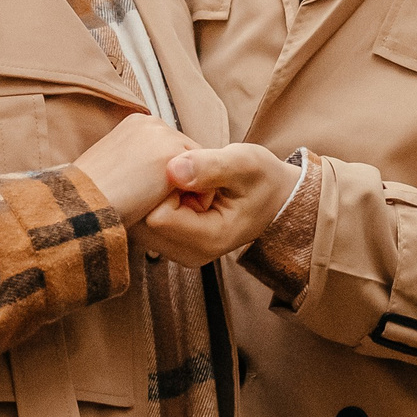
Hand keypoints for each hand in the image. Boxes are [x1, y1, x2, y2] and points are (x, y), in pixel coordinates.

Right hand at [71, 113, 192, 225]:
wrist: (79, 206)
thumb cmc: (91, 196)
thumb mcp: (113, 168)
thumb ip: (137, 163)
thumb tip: (150, 178)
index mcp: (137, 125)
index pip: (172, 152)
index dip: (167, 179)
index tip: (148, 197)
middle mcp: (152, 123)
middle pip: (189, 158)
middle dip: (181, 183)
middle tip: (154, 204)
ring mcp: (163, 136)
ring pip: (198, 171)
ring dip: (185, 193)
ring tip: (155, 207)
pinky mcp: (171, 155)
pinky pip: (201, 185)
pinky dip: (191, 202)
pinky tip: (162, 208)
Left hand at [140, 143, 298, 266]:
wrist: (274, 197)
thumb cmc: (262, 178)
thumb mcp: (244, 163)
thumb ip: (211, 166)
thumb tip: (172, 168)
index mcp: (209, 239)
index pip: (158, 216)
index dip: (167, 187)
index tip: (192, 174)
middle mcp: (190, 254)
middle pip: (144, 223)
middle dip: (160, 195)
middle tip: (192, 180)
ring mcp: (180, 252)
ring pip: (142, 222)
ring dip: (159, 198)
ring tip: (190, 187)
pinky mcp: (174, 244)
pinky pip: (147, 222)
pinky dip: (159, 202)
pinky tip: (182, 192)